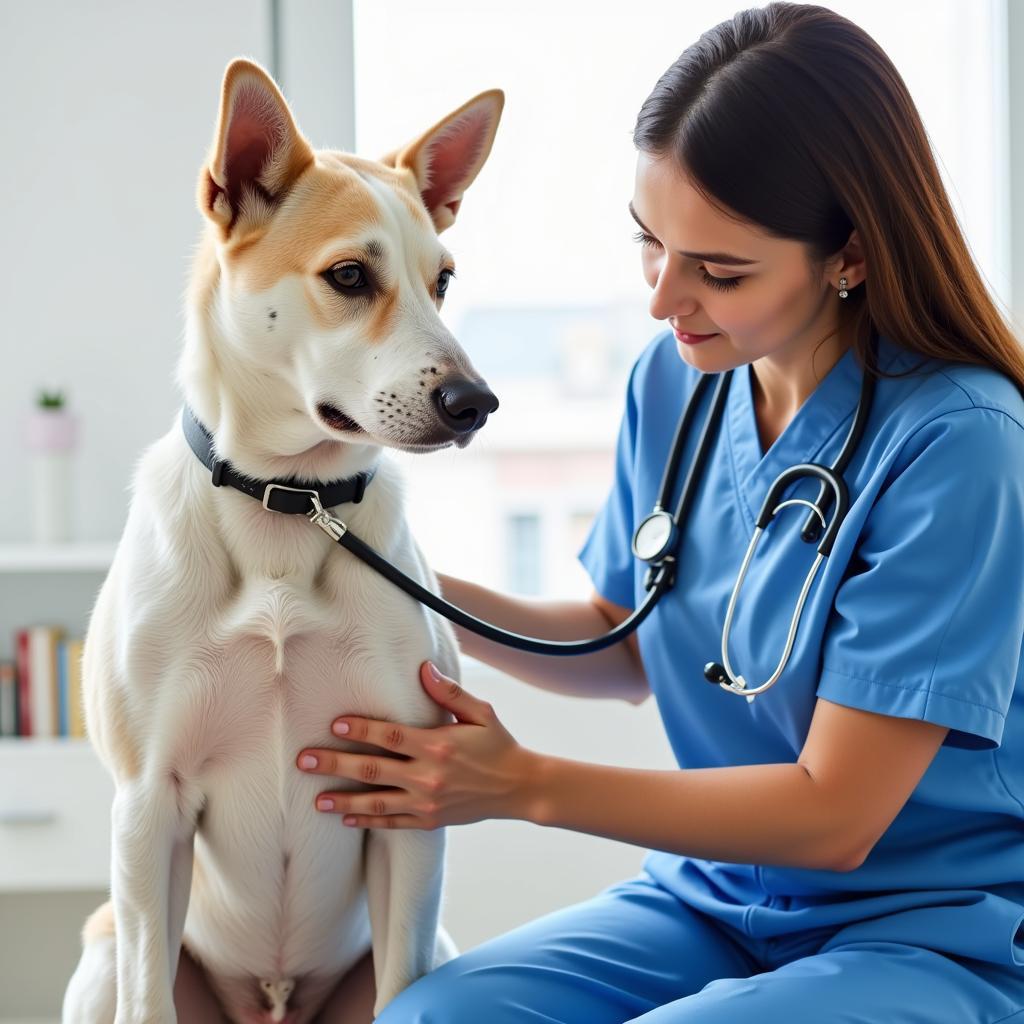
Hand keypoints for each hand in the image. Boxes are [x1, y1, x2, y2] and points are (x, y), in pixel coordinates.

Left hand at [297, 661, 537, 829]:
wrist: (519, 787)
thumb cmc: (499, 744)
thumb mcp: (481, 713)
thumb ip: (450, 692)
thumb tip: (423, 669)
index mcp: (437, 745)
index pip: (390, 736)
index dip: (361, 731)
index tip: (335, 725)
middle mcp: (428, 776)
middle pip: (372, 770)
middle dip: (335, 764)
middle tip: (304, 761)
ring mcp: (427, 802)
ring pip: (376, 802)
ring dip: (343, 800)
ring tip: (316, 799)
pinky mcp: (429, 820)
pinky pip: (392, 823)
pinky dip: (367, 821)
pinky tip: (346, 818)